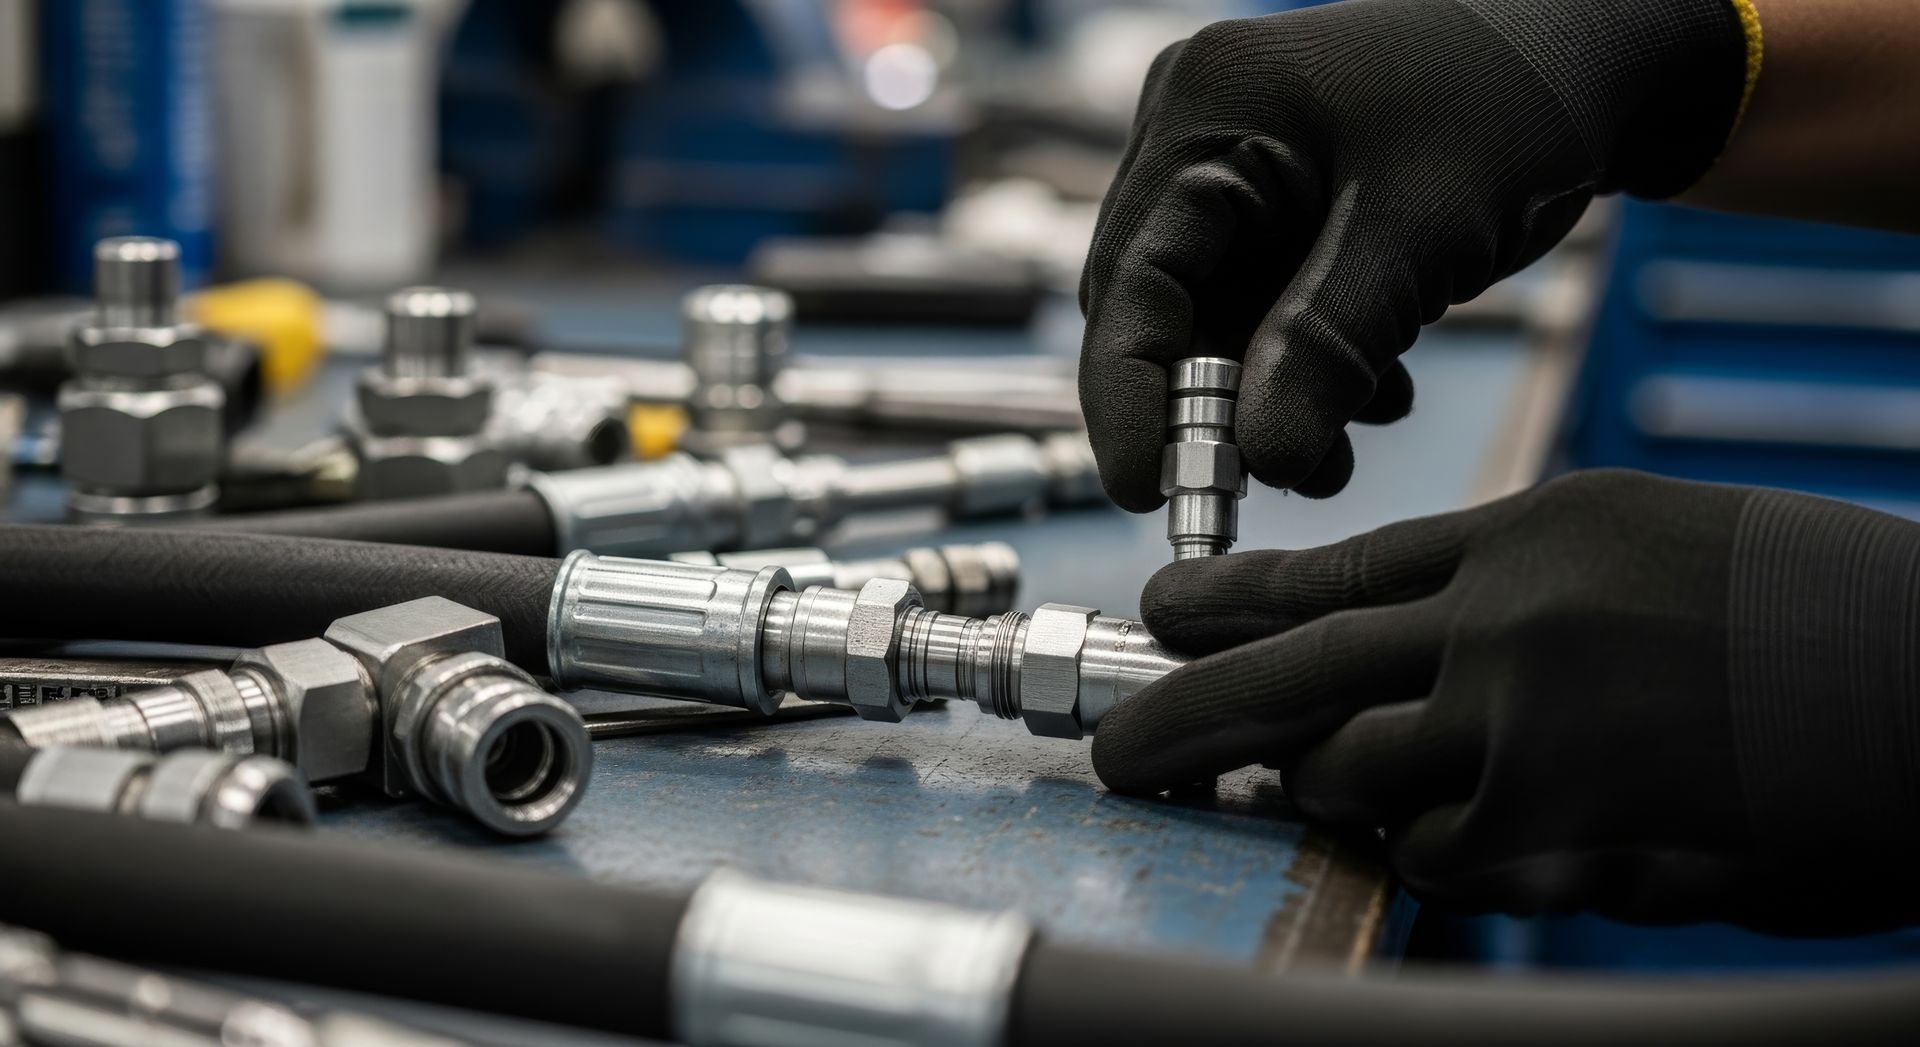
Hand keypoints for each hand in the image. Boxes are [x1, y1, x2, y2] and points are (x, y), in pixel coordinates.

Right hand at [1078, 0, 1751, 505]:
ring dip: (1271, 401)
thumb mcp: (1419, 234)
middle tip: (1264, 487)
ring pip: (1212, 325)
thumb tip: (1262, 461)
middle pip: (1159, 308)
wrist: (1588, 65)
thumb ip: (1329, 347)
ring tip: (1345, 455)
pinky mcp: (1270, 209)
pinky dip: (1307, 370)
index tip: (1142, 493)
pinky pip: (1259, 314)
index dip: (1128, 396)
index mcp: (1205, 110)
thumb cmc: (1516, 102)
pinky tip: (1378, 393)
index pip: (1131, 278)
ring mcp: (1229, 170)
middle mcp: (1195, 135)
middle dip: (1211, 408)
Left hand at [1094, 471, 1919, 931]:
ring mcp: (1522, 714)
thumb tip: (1407, 653)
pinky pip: (1440, 852)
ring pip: (1355, 772)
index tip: (1160, 614)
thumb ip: (1513, 593)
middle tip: (1123, 750)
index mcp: (1531, 531)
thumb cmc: (1810, 615)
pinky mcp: (1554, 814)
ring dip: (1347, 793)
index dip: (1238, 599)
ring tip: (1370, 791)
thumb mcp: (1646, 547)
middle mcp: (1506, 613)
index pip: (1343, 569)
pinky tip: (1512, 836)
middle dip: (1190, 713)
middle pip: (1298, 669)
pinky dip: (1449, 853)